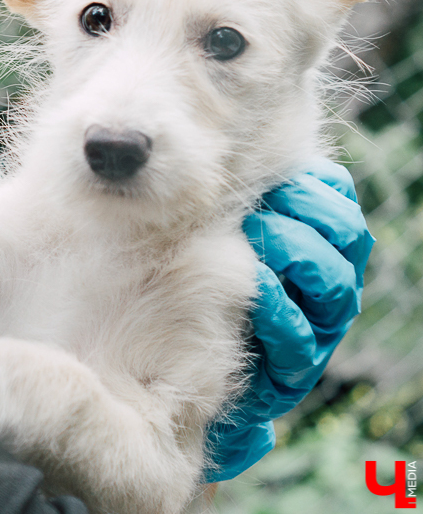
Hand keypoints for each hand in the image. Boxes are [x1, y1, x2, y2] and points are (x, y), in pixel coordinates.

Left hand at [205, 157, 373, 481]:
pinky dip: (277, 312)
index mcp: (319, 236)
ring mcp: (320, 325)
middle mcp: (332, 278)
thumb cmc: (197, 273)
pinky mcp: (295, 368)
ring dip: (295, 257)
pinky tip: (251, 293)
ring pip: (335, 285)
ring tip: (254, 248)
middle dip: (303, 218)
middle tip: (256, 218)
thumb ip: (234, 195)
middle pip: (348, 234)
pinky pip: (300, 339)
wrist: (175, 353)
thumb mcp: (218, 227)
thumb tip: (226, 156)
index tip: (263, 186)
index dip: (306, 186)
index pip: (338, 196)